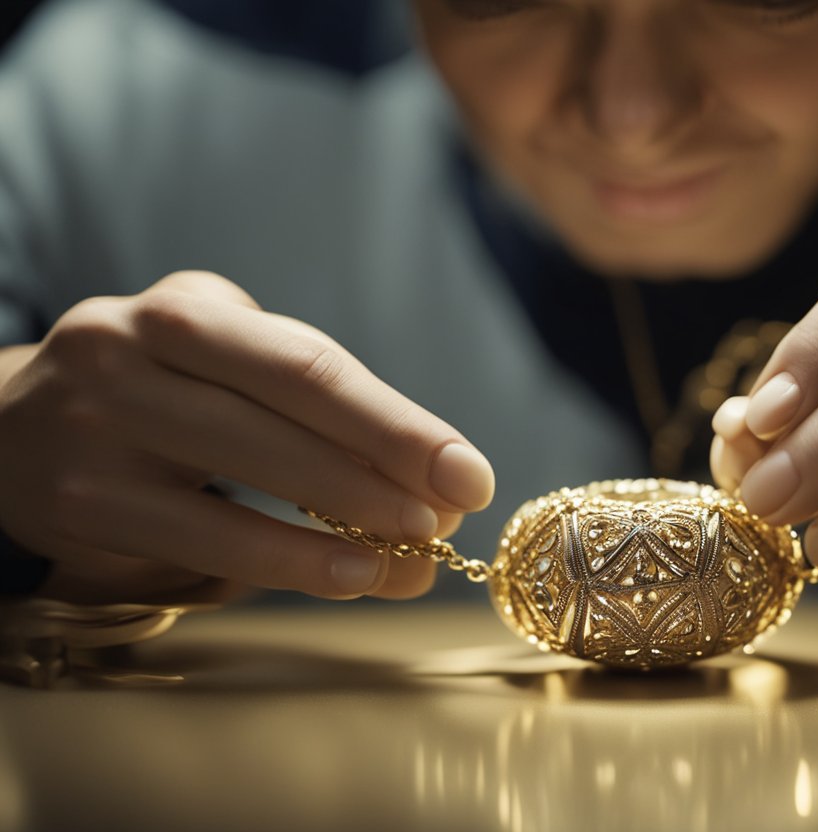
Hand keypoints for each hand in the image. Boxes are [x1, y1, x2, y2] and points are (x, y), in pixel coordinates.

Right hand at [0, 271, 494, 602]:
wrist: (7, 426)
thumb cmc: (155, 392)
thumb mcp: (218, 358)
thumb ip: (311, 404)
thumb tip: (425, 485)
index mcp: (186, 311)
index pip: (309, 365)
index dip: (396, 422)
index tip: (467, 472)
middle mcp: (131, 354)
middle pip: (284, 412)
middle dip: (386, 469)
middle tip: (455, 514)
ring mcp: (97, 430)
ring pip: (245, 484)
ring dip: (346, 525)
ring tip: (417, 556)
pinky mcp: (82, 504)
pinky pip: (204, 543)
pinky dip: (288, 565)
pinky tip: (351, 577)